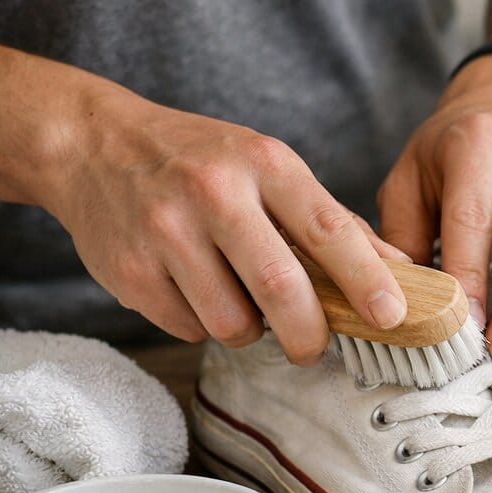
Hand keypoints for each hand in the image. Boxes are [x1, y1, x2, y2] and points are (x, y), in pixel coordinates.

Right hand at [42, 91, 410, 362]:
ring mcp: (166, 232)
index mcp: (265, 164)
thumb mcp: (270, 168)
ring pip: (232, 321)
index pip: (329, 229)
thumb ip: (331, 220)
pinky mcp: (129, 270)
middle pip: (280, 288)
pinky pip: (189, 327)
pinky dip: (204, 324)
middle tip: (314, 348)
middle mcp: (214, 193)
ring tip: (242, 302)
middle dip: (309, 334)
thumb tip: (398, 271)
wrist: (93, 144)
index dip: (366, 279)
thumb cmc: (202, 161)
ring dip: (249, 330)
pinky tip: (195, 290)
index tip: (392, 316)